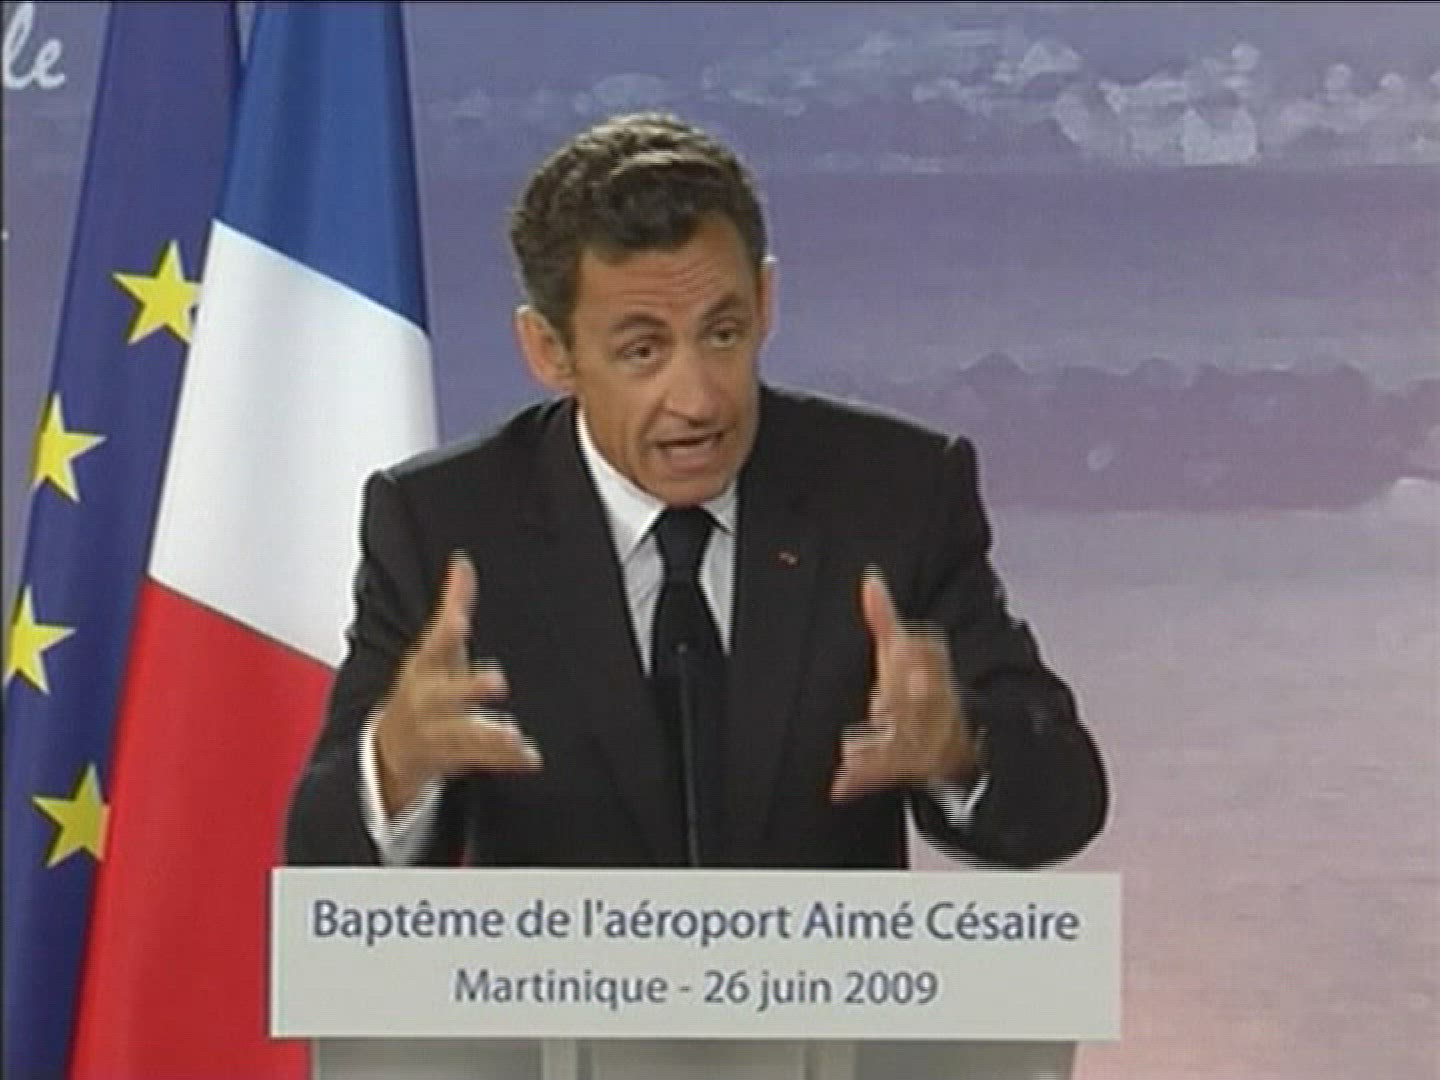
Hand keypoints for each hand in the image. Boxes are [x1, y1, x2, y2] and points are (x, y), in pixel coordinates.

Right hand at [374, 552, 540, 813]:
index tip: (460, 621)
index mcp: (423, 668)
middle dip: (467, 688)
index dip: (446, 633)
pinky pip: (481, 761)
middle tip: (496, 679)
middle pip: (443, 695)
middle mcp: (426, 702)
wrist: (391, 746)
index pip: (433, 646)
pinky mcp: (453, 758)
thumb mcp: (435, 647)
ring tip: (513, 733)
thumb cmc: (422, 686)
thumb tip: (463, 562)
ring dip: (489, 735)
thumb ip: (453, 605)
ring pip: (462, 735)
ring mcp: (437, 733)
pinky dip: (507, 760)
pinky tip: (530, 756)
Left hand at [830, 568, 977, 801]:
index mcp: (930, 672)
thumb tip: (870, 579)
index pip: (928, 657)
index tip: (899, 647)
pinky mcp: (908, 768)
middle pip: (925, 702)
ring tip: (850, 749)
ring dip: (881, 746)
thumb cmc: (920, 690)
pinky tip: (837, 783)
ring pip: (907, 741)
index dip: (917, 654)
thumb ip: (884, 618)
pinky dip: (859, 778)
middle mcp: (933, 706)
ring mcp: (925, 740)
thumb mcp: (903, 651)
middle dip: (912, 699)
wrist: (958, 744)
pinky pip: (883, 773)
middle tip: (883, 701)